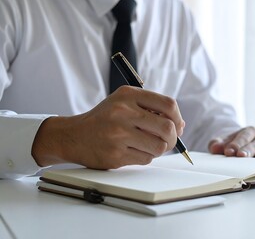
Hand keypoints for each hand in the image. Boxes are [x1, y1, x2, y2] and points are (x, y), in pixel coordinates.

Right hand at [32, 86, 184, 168]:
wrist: (73, 136)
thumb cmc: (105, 119)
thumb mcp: (124, 103)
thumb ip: (152, 109)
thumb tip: (181, 125)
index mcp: (128, 95)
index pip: (168, 104)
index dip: (178, 117)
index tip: (177, 125)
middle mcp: (123, 112)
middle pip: (167, 128)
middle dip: (173, 138)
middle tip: (168, 140)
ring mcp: (118, 134)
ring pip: (159, 147)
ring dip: (159, 149)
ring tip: (148, 145)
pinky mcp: (115, 154)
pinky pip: (146, 159)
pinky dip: (146, 157)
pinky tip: (133, 151)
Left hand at [208, 126, 254, 158]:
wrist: (240, 149)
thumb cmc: (232, 146)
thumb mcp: (222, 143)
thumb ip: (217, 144)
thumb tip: (215, 148)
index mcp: (250, 132)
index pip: (244, 136)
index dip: (237, 143)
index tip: (228, 151)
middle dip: (248, 150)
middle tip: (240, 156)